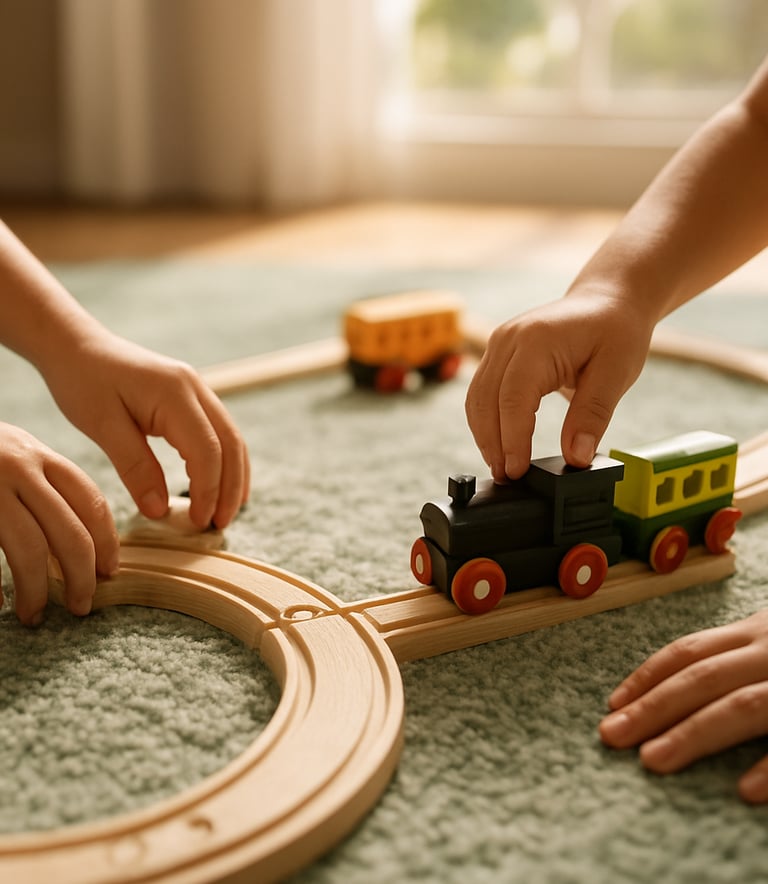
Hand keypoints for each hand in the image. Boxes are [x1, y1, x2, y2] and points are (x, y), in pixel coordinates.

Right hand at [0, 423, 118, 624]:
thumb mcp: (13, 451)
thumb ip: (45, 481)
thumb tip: (87, 537)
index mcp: (38, 455)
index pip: (91, 502)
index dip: (107, 542)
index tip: (109, 572)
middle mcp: (17, 467)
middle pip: (69, 533)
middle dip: (81, 577)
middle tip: (81, 607)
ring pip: (29, 549)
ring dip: (37, 590)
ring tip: (34, 616)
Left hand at [42, 332, 249, 530]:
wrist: (76, 345)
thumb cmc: (83, 381)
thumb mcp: (102, 426)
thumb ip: (134, 467)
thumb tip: (159, 510)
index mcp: (174, 394)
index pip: (207, 450)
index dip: (208, 490)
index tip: (198, 522)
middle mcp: (195, 388)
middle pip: (231, 444)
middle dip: (230, 488)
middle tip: (219, 525)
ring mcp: (197, 390)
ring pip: (232, 438)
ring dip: (233, 477)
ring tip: (224, 512)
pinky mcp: (191, 397)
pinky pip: (219, 432)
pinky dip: (224, 461)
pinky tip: (219, 485)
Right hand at [465, 290, 651, 481]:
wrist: (607, 300)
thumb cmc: (615, 332)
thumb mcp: (617, 373)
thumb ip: (593, 415)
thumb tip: (577, 457)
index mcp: (537, 340)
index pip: (513, 397)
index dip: (512, 438)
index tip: (517, 471)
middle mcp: (508, 339)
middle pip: (486, 400)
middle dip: (493, 444)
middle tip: (508, 479)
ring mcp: (498, 344)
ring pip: (477, 399)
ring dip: (485, 436)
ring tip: (502, 468)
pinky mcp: (498, 354)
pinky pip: (482, 392)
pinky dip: (487, 421)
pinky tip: (499, 445)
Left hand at [599, 610, 767, 802]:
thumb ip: (739, 660)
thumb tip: (678, 692)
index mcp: (757, 633)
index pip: (690, 652)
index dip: (648, 677)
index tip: (612, 705)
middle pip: (703, 677)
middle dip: (653, 707)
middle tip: (611, 737)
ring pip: (743, 706)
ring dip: (693, 734)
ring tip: (652, 760)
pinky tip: (743, 790)